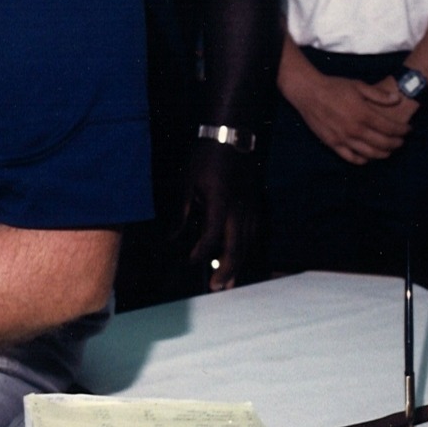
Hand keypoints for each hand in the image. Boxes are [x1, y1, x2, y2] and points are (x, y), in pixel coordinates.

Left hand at [173, 140, 260, 290]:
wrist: (233, 137)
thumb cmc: (206, 158)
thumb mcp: (188, 183)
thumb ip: (182, 213)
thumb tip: (172, 238)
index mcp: (220, 203)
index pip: (211, 237)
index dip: (200, 252)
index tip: (190, 261)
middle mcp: (239, 210)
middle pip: (236, 248)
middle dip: (227, 270)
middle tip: (218, 289)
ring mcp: (250, 208)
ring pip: (247, 244)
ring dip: (237, 264)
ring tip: (229, 283)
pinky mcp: (255, 206)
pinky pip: (252, 234)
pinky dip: (244, 250)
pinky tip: (238, 259)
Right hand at [285, 71, 414, 164]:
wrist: (308, 92)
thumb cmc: (334, 86)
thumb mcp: (358, 85)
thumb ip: (378, 95)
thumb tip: (397, 99)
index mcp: (363, 114)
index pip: (390, 128)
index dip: (402, 130)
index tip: (408, 130)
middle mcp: (355, 129)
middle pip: (383, 143)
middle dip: (396, 143)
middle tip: (401, 141)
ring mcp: (343, 138)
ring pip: (369, 153)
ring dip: (383, 154)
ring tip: (389, 151)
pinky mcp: (332, 143)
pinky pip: (351, 157)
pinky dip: (363, 160)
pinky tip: (368, 157)